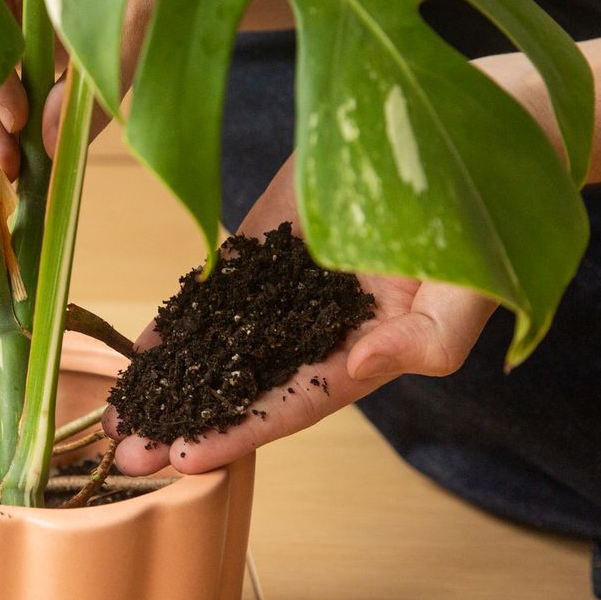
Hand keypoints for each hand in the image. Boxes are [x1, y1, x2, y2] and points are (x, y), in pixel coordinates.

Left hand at [107, 156, 498, 475]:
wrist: (466, 141)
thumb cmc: (483, 225)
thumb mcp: (473, 290)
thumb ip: (428, 341)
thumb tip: (361, 366)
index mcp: (361, 353)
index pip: (291, 407)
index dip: (239, 434)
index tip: (187, 458)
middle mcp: (313, 332)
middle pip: (241, 389)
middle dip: (184, 423)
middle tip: (128, 454)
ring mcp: (283, 289)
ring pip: (216, 348)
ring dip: (168, 382)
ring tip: (117, 418)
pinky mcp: (265, 245)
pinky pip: (212, 293)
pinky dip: (176, 322)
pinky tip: (137, 349)